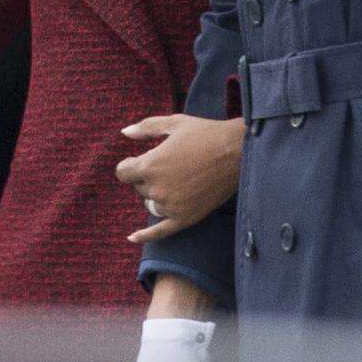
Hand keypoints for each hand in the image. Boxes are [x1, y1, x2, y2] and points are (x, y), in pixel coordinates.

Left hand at [117, 115, 243, 242]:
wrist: (238, 152)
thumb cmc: (205, 134)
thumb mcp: (173, 123)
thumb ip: (145, 128)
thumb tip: (124, 132)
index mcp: (150, 165)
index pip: (123, 172)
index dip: (131, 164)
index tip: (142, 159)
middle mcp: (157, 188)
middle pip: (139, 187)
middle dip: (148, 177)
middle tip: (172, 164)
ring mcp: (171, 206)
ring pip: (150, 204)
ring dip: (155, 195)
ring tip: (175, 181)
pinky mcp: (186, 218)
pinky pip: (160, 231)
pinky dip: (145, 235)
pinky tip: (131, 237)